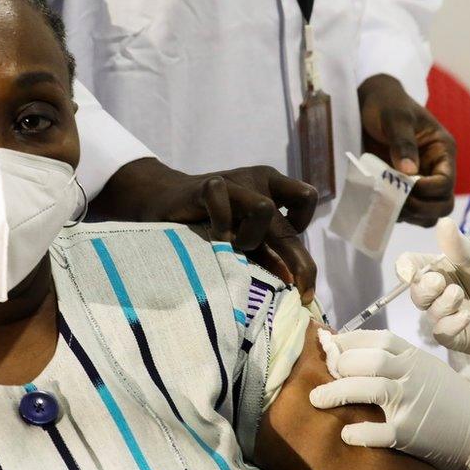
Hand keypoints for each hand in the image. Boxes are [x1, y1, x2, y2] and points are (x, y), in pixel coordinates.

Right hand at [91, 158, 318, 302]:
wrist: (163, 200)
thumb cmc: (209, 224)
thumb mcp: (244, 238)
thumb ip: (268, 255)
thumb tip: (293, 283)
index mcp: (272, 189)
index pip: (306, 199)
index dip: (302, 228)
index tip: (286, 253)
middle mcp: (257, 181)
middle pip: (287, 223)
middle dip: (296, 261)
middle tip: (294, 289)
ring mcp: (233, 180)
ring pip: (263, 208)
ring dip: (251, 238)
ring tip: (233, 248)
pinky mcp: (206, 185)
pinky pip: (221, 201)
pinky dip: (219, 225)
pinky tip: (210, 235)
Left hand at [310, 329, 469, 469]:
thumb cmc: (448, 398)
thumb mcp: (426, 368)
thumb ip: (395, 359)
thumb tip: (350, 352)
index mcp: (414, 357)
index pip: (377, 338)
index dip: (348, 340)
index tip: (329, 345)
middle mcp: (412, 375)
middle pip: (368, 360)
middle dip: (340, 365)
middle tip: (324, 374)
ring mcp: (411, 402)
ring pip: (369, 388)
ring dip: (337, 392)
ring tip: (316, 399)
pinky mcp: (411, 432)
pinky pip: (380, 430)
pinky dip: (361, 432)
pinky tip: (346, 434)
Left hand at [359, 74, 455, 226]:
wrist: (369, 104)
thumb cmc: (387, 105)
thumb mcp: (395, 118)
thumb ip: (402, 142)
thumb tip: (409, 172)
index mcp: (442, 151)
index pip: (446, 183)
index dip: (427, 190)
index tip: (404, 184)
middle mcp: (435, 169)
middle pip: (442, 205)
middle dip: (421, 208)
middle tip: (395, 200)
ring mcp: (420, 181)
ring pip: (427, 214)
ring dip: (409, 215)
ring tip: (385, 203)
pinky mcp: (403, 189)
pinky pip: (408, 212)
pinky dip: (396, 213)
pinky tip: (380, 204)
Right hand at [397, 218, 469, 359]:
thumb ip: (464, 246)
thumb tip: (441, 222)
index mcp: (447, 267)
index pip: (414, 266)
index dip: (406, 267)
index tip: (409, 269)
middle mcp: (445, 291)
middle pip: (416, 292)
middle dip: (422, 287)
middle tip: (439, 282)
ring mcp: (453, 315)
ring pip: (428, 313)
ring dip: (440, 304)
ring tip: (460, 295)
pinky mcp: (464, 337)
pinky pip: (443, 334)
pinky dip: (448, 326)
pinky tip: (465, 318)